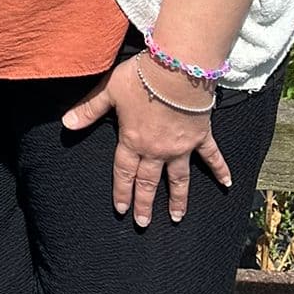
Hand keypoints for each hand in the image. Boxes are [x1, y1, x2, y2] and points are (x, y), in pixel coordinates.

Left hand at [61, 54, 232, 225]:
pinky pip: (212, 157)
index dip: (122, 191)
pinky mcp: (201, 136)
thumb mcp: (108, 90)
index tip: (121, 210)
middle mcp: (157, 150)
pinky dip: (220, 170)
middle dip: (144, 203)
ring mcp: (181, 147)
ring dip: (178, 199)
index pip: (124, 172)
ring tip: (176, 217)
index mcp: (133, 140)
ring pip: (178, 179)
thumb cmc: (140, 78)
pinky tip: (228, 184)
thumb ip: (89, 109)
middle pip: (149, 181)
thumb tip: (66, 124)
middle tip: (143, 223)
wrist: (177, 70)